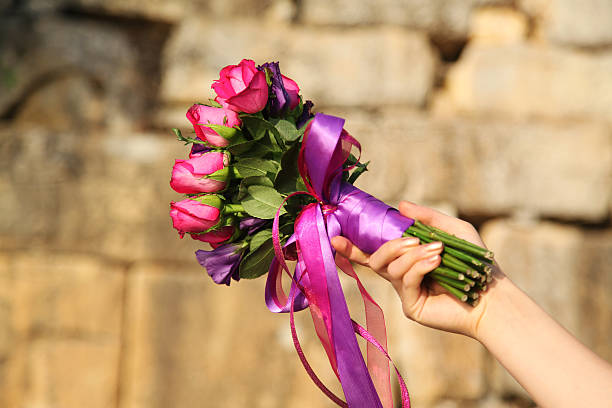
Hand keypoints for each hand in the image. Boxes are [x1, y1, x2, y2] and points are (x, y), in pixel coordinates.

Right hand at [331, 201, 500, 336]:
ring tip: (436, 252)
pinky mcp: (411, 306)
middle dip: (390, 246)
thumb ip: (426, 218)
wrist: (492, 295)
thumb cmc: (475, 263)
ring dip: (411, 255)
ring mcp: (405, 292)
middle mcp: (401, 277)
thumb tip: (399, 206)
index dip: (351, 248)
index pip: (372, 254)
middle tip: (414, 240)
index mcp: (405, 259)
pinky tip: (436, 261)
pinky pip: (404, 280)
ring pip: (389, 269)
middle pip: (375, 260)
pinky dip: (418, 266)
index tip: (335, 238)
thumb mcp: (452, 231)